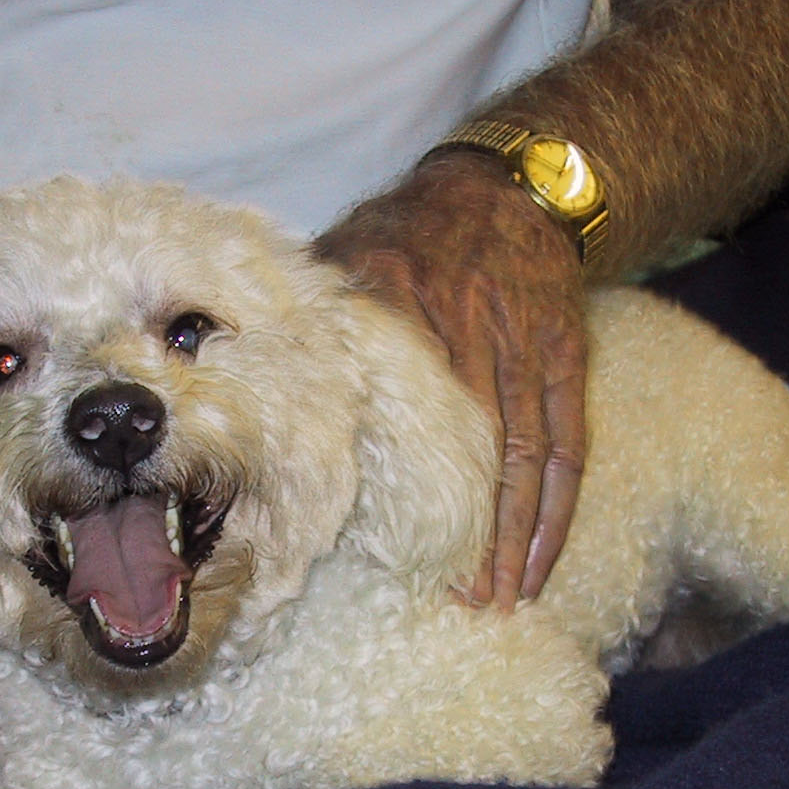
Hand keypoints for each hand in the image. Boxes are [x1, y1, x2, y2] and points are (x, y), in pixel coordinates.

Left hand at [313, 151, 587, 608]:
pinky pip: (567, 442)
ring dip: (517, 533)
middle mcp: (468, 327)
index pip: (392, 407)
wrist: (508, 188)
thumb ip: (302, 314)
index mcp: (400, 304)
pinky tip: (541, 555)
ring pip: (526, 455)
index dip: (391, 484)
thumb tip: (221, 356)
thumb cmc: (411, 229)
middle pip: (471, 446)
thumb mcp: (346, 250)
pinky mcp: (565, 355)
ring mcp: (524, 345)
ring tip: (503, 596)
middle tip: (464, 600)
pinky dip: (557, 505)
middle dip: (473, 533)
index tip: (380, 549)